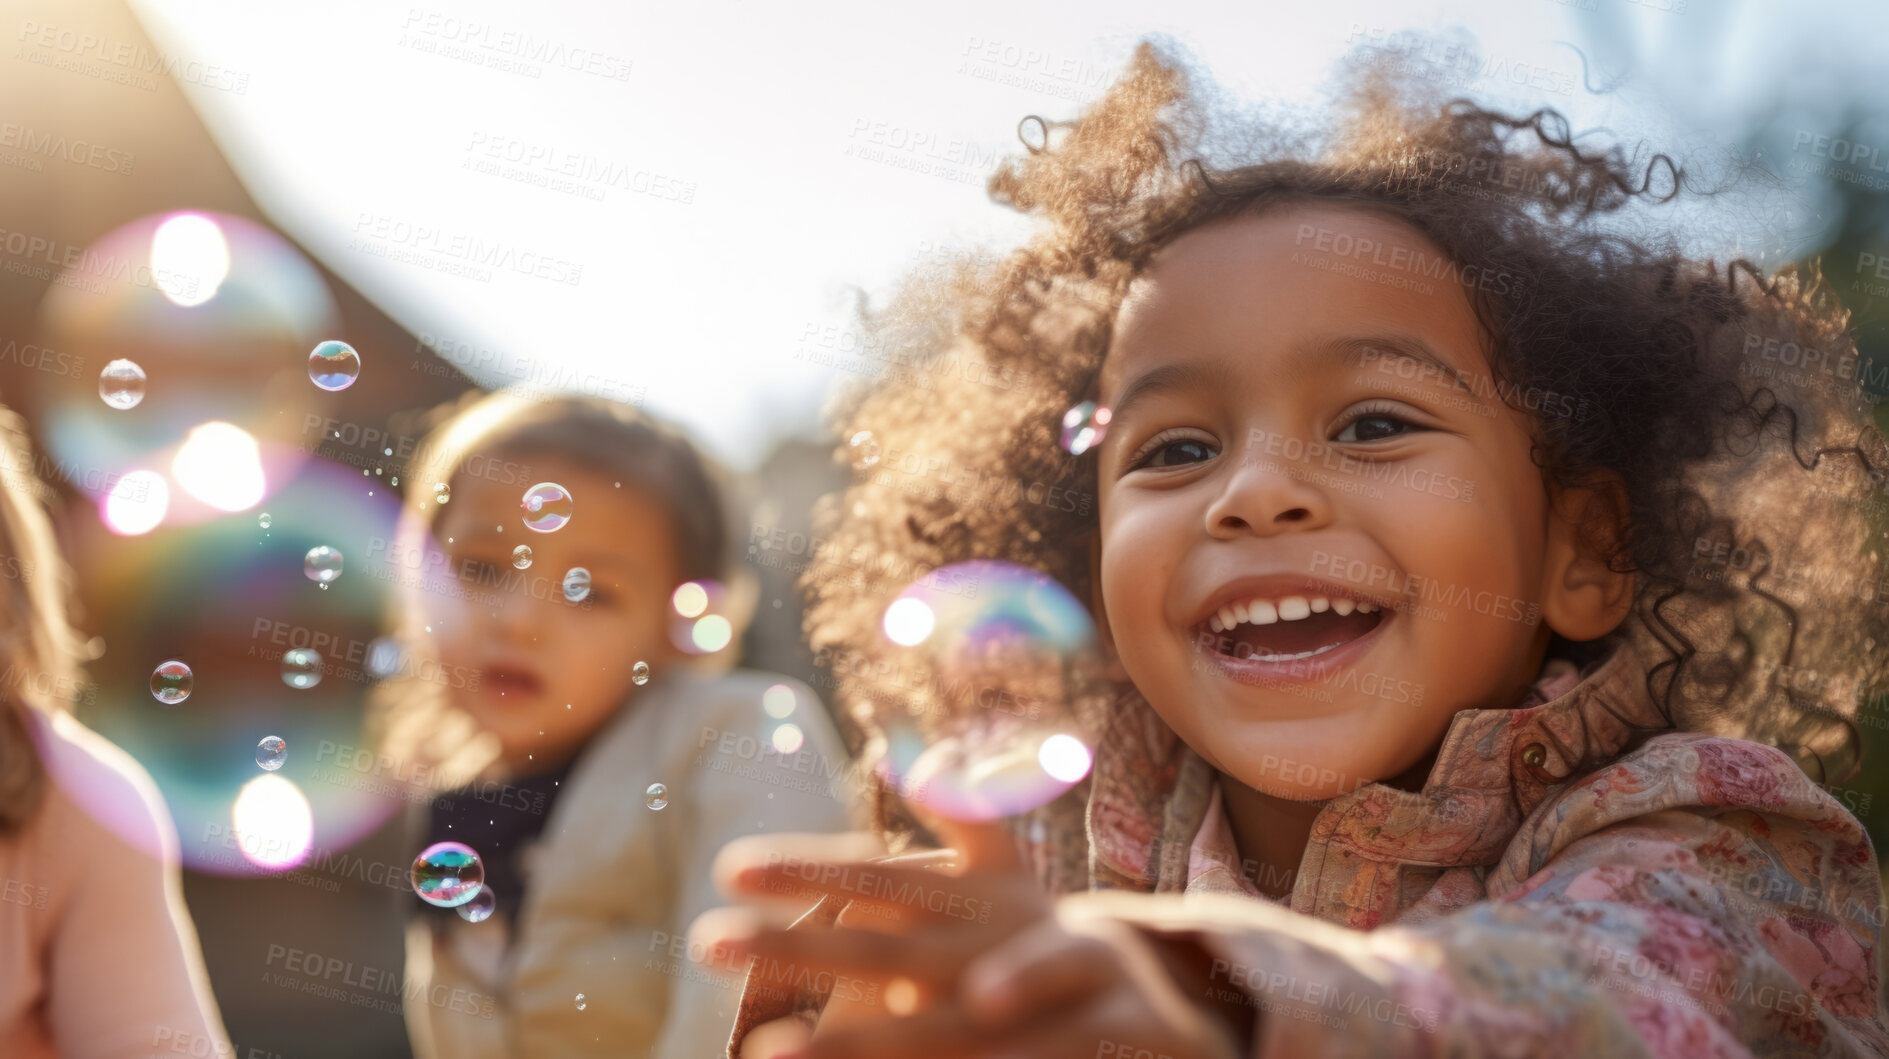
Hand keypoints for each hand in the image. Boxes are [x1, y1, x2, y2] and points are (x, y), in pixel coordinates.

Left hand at [692, 819, 1251, 1058]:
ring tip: (773, 1055)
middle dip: (792, 944)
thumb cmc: (1057, 942)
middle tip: (705, 941)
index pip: (875, 875)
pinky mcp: (1081, 1044)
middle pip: (881, 941)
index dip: (804, 868)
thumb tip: (903, 748)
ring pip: (932, 1025)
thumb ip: (960, 813)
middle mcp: (994, 942)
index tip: (727, 869)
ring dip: (853, 1043)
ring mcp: (1033, 1000)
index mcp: (972, 900)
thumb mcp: (1007, 877)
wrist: (1172, 1009)